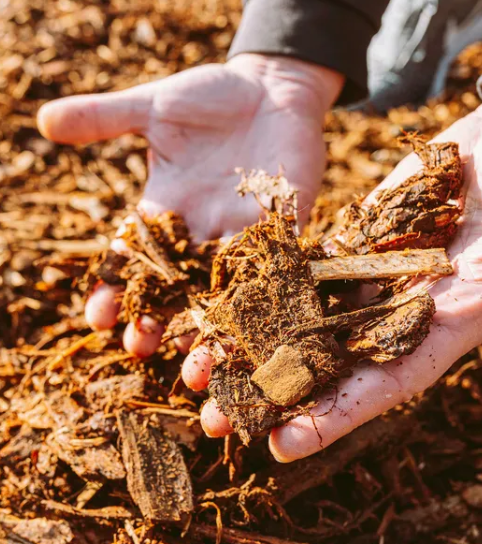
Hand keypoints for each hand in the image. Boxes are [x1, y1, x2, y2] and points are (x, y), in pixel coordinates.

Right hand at [37, 54, 342, 355]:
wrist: (272, 92)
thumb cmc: (212, 97)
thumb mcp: (155, 106)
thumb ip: (106, 117)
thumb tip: (45, 120)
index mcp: (166, 210)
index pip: (134, 258)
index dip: (115, 287)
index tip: (98, 316)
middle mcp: (202, 231)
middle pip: (176, 288)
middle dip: (159, 321)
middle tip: (142, 350)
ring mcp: (243, 234)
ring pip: (223, 292)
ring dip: (210, 327)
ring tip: (197, 363)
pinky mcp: (284, 230)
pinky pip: (276, 270)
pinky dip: (267, 298)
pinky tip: (260, 330)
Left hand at [186, 78, 481, 458]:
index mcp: (458, 318)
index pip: (394, 379)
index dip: (344, 412)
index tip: (287, 443)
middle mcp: (413, 307)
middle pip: (339, 360)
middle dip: (283, 390)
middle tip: (216, 419)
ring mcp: (386, 274)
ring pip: (315, 317)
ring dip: (263, 341)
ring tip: (200, 366)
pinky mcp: (366, 240)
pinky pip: (313, 266)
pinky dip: (272, 284)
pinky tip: (224, 296)